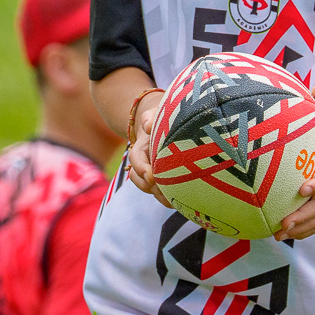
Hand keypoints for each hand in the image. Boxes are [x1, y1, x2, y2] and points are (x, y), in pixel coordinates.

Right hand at [125, 89, 168, 204]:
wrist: (169, 125)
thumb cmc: (163, 117)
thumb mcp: (156, 112)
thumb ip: (150, 116)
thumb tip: (148, 126)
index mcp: (141, 147)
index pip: (136, 159)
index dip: (141, 169)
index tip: (151, 176)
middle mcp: (144, 163)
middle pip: (141, 179)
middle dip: (150, 186)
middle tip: (163, 191)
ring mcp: (153, 172)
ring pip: (150, 188)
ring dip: (159, 196)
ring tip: (171, 201)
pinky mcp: (164, 180)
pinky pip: (161, 192)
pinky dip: (167, 198)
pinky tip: (179, 202)